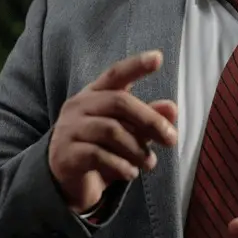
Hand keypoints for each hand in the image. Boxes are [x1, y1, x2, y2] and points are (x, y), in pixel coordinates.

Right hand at [48, 50, 177, 212]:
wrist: (65, 180)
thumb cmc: (100, 148)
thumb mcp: (126, 132)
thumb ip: (147, 119)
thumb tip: (172, 109)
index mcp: (95, 94)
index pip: (116, 74)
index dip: (136, 65)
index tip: (158, 57)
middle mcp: (79, 106)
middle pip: (119, 102)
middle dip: (150, 120)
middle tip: (172, 139)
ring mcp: (70, 129)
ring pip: (111, 131)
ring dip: (137, 149)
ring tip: (149, 163)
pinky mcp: (65, 154)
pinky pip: (98, 156)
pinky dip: (121, 166)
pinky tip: (130, 173)